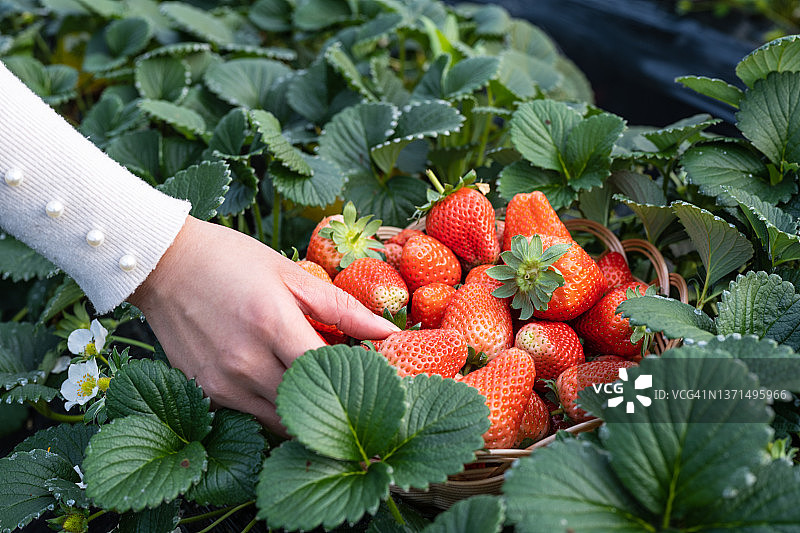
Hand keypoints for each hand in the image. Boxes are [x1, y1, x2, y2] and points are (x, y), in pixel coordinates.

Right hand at [129, 216, 398, 434]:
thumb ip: (343, 308)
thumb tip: (391, 333)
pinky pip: (254, 415)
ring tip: (325, 389)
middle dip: (338, 399)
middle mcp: (246, 360)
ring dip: (309, 409)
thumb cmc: (231, 261)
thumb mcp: (291, 274)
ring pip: (282, 419)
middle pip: (310, 402)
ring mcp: (223, 382)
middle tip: (358, 387)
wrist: (164, 265)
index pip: (330, 371)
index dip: (361, 378)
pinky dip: (277, 407)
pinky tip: (286, 386)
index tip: (382, 376)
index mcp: (273, 324)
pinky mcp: (207, 392)